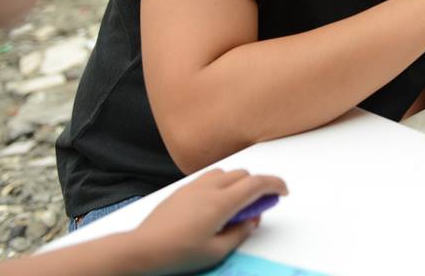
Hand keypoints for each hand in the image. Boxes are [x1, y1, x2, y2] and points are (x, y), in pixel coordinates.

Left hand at [133, 168, 288, 274]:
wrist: (142, 249)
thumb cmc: (177, 252)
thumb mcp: (216, 251)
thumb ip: (240, 233)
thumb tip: (251, 221)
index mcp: (221, 203)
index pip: (257, 184)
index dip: (275, 185)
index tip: (282, 192)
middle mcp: (209, 188)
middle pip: (243, 174)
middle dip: (257, 186)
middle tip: (259, 207)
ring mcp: (194, 187)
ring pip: (226, 172)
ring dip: (238, 183)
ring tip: (236, 205)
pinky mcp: (182, 190)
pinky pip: (209, 178)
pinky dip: (222, 184)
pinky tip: (216, 204)